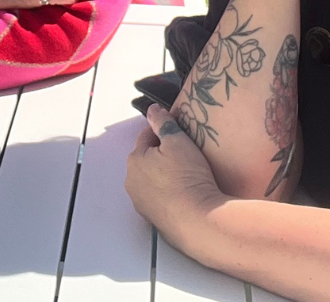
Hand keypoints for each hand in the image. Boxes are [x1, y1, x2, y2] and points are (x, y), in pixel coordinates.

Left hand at [126, 104, 228, 248]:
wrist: (197, 220)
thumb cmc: (187, 178)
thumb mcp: (178, 141)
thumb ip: (163, 123)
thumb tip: (153, 109)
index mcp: (135, 160)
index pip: (146, 136)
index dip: (163, 132)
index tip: (179, 134)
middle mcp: (132, 182)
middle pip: (148, 160)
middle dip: (163, 155)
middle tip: (186, 156)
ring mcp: (142, 203)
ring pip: (153, 181)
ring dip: (165, 176)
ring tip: (188, 176)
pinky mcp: (154, 219)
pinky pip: (161, 199)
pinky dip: (170, 194)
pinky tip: (186, 194)